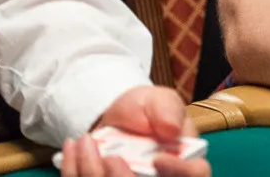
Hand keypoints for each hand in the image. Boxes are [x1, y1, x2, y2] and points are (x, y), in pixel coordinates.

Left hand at [58, 86, 209, 176]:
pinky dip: (74, 170)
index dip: (180, 171)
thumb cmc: (146, 108)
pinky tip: (74, 148)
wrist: (116, 115)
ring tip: (85, 142)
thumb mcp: (160, 100)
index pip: (195, 175)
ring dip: (93, 172)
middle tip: (110, 157)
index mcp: (184, 161)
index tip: (158, 159)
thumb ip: (168, 110)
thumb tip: (172, 129)